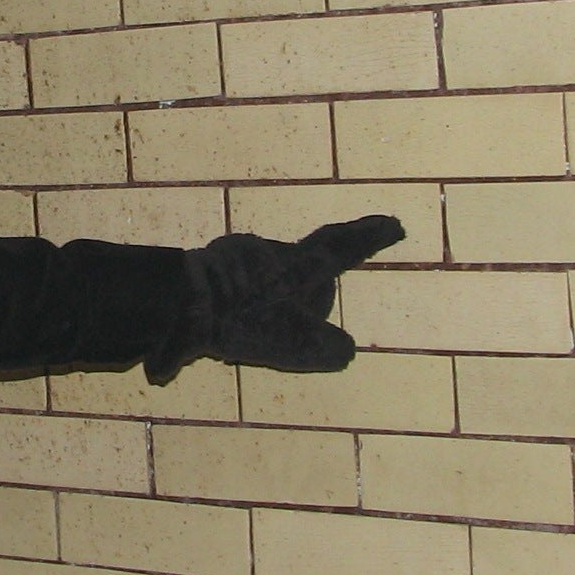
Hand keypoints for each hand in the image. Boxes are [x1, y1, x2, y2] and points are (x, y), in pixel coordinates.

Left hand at [146, 215, 406, 384]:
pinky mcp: (209, 266)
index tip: (395, 225)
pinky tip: (229, 328)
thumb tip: (345, 350)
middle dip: (310, 291)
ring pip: (269, 278)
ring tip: (257, 332)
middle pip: (305, 266)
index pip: (344, 246)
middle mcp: (272, 250)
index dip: (371, 237)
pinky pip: (238, 285)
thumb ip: (331, 349)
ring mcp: (238, 254)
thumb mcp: (300, 345)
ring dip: (272, 301)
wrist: (179, 306)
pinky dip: (243, 304)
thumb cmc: (245, 321)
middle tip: (305, 321)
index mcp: (300, 265)